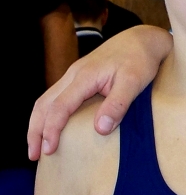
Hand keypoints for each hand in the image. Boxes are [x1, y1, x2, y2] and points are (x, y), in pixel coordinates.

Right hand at [28, 25, 172, 158]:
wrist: (143, 39)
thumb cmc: (140, 60)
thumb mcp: (135, 82)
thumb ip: (118, 104)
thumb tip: (100, 129)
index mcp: (85, 76)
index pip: (60, 107)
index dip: (51, 130)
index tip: (48, 150)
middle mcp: (73, 75)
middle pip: (44, 104)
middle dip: (35, 130)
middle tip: (34, 155)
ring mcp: (74, 75)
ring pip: (46, 100)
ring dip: (38, 123)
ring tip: (37, 146)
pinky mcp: (80, 77)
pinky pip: (55, 97)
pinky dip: (48, 114)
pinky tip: (51, 127)